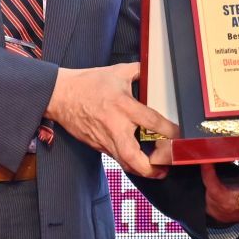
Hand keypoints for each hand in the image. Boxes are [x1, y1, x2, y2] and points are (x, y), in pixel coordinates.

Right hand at [46, 63, 178, 177]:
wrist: (60, 95)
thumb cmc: (89, 83)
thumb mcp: (117, 71)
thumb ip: (139, 71)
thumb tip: (154, 68)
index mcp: (123, 106)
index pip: (152, 122)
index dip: (169, 132)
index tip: (179, 135)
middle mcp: (115, 126)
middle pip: (134, 157)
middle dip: (152, 167)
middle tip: (166, 167)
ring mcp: (105, 139)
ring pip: (124, 163)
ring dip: (142, 170)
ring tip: (157, 170)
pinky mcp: (97, 145)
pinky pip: (116, 157)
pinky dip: (129, 162)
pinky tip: (139, 160)